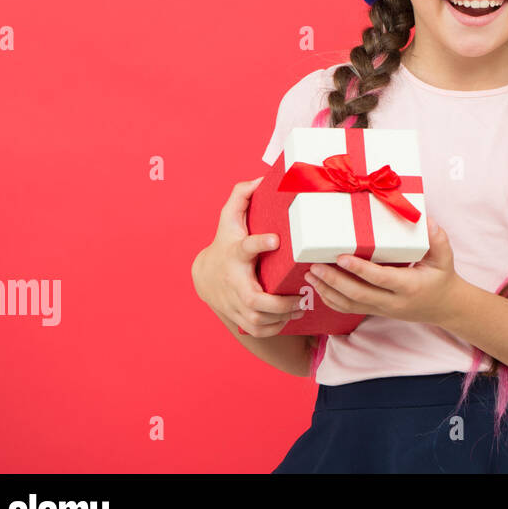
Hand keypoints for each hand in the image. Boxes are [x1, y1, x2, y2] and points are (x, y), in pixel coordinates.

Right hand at [192, 177, 305, 336]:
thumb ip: (242, 196)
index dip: (259, 243)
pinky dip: (275, 328)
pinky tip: (290, 316)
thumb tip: (261, 177)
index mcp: (235, 254)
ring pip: (258, 321)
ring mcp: (233, 304)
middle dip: (279, 302)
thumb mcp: (230, 218)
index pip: (245, 247)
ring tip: (301, 305)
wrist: (206, 275)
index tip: (275, 239)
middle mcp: (233, 282)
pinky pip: (258, 331)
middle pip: (254, 300)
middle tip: (301, 294)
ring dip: (282, 317)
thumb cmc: (226, 242)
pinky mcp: (238, 318)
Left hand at [303, 216, 463, 325]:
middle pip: (358, 294)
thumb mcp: (445, 258)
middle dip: (333, 280)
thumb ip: (438, 240)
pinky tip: (319, 288)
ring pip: (349, 305)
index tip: (341, 257)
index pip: (380, 279)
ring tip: (310, 275)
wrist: (444, 307)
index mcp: (409, 286)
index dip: (359, 269)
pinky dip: (331, 300)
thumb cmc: (441, 278)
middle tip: (315, 266)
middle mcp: (392, 301)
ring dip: (327, 291)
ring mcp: (382, 309)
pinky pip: (349, 309)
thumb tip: (426, 221)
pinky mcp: (375, 311)